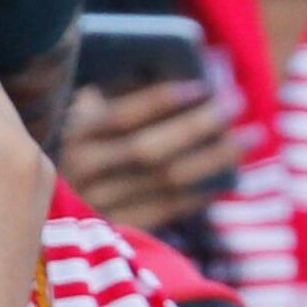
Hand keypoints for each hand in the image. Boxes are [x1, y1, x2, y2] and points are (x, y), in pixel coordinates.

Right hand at [54, 80, 240, 236]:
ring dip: (215, 158)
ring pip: (167, 182)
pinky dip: (203, 193)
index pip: (121, 117)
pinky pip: (170, 211)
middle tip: (237, 103)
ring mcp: (101, 206)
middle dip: (199, 125)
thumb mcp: (89, 116)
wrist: (56, 207)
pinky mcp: (120, 232)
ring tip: (250, 136)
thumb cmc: (89, 146)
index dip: (162, 100)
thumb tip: (184, 74)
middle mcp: (83, 172)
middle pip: (150, 150)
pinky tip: (228, 178)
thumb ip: (119, 94)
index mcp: (75, 134)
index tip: (202, 86)